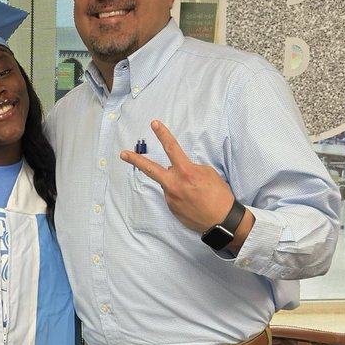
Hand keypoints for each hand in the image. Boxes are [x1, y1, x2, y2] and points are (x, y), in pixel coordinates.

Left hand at [120, 119, 235, 232]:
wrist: (222, 220)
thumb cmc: (219, 195)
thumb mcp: (208, 173)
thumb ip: (191, 168)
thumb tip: (179, 170)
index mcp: (186, 172)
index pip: (171, 148)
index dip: (163, 134)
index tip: (154, 124)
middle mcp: (174, 184)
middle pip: (150, 169)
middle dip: (135, 160)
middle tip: (123, 154)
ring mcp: (171, 197)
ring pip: (168, 183)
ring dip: (177, 183)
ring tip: (196, 192)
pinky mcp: (171, 208)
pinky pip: (173, 195)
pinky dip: (181, 194)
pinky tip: (193, 201)